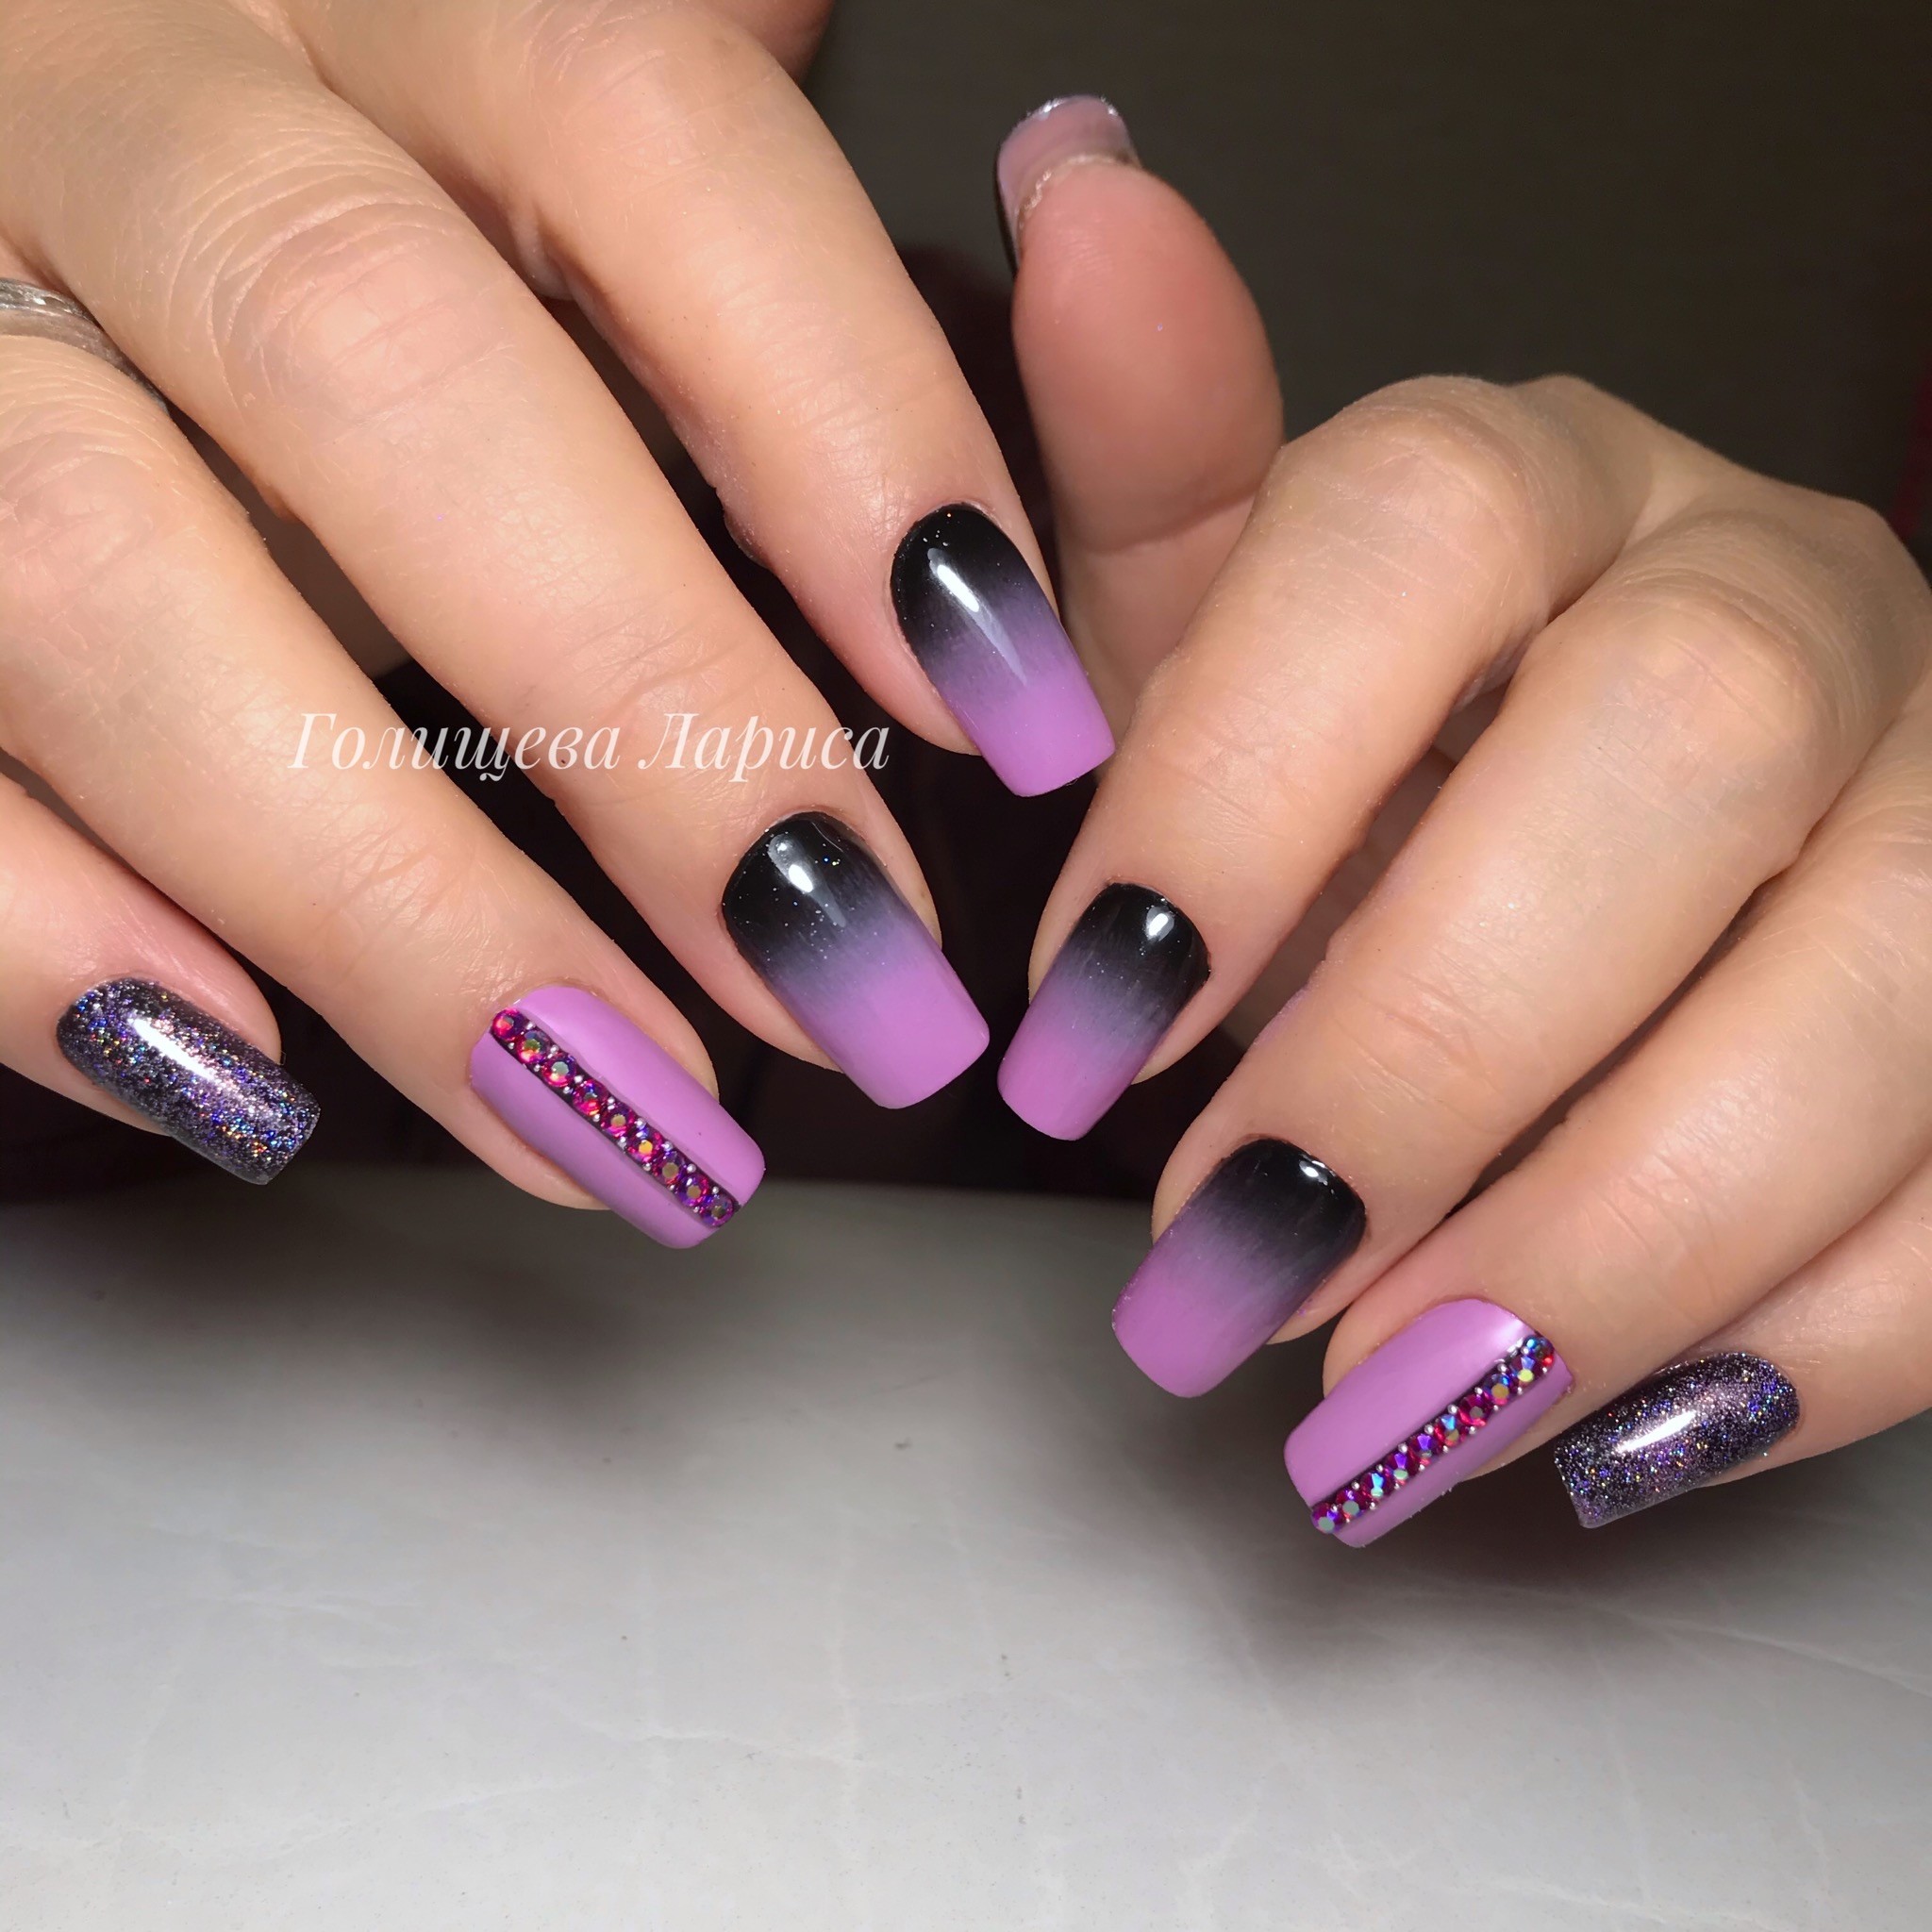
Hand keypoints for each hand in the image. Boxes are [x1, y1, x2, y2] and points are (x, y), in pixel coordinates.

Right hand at [0, 2, 1111, 1240]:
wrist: (20, 210)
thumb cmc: (355, 220)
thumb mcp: (546, 145)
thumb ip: (786, 202)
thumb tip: (1078, 192)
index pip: (635, 123)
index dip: (847, 420)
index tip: (1012, 698)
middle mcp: (115, 97)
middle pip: (374, 367)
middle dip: (642, 710)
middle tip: (851, 977)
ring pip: (104, 576)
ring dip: (397, 902)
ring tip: (632, 1119)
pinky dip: (50, 934)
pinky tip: (258, 1080)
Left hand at [996, 98, 1931, 1535]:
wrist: (1637, 850)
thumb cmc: (1387, 757)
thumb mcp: (1239, 637)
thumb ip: (1157, 481)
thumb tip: (1071, 186)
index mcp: (1544, 482)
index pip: (1408, 542)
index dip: (1232, 802)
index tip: (1077, 1043)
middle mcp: (1781, 598)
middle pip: (1669, 768)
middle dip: (1421, 1062)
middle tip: (1213, 1272)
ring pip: (1874, 997)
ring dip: (1599, 1250)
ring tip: (1371, 1410)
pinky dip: (1788, 1349)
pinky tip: (1592, 1433)